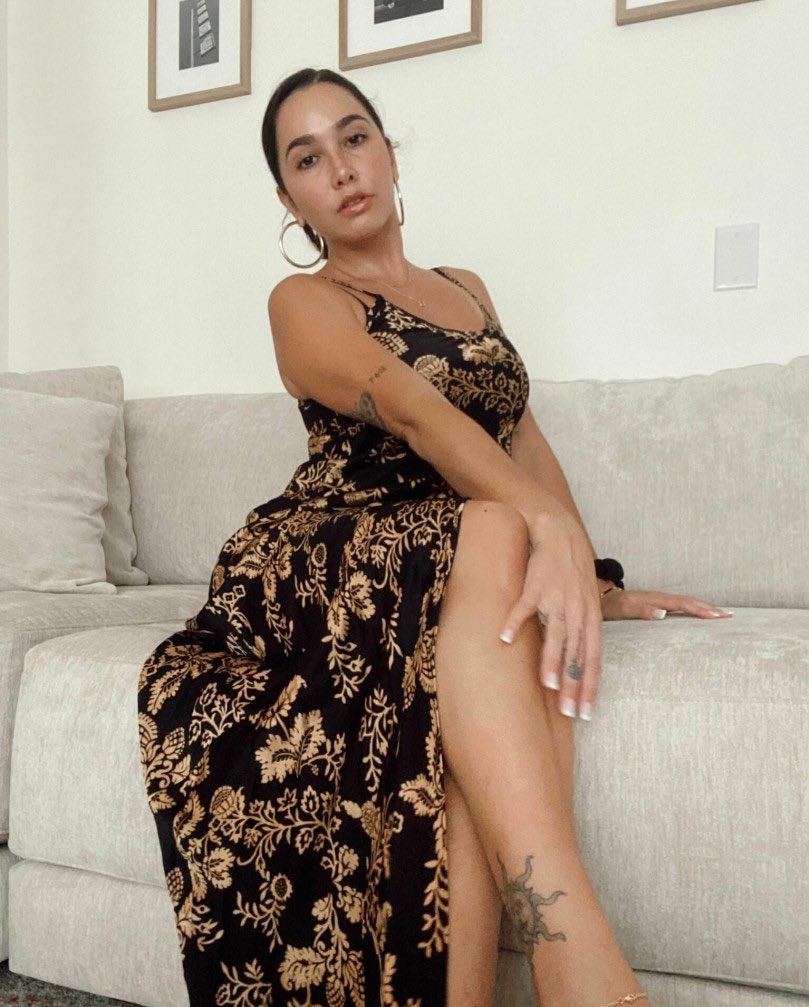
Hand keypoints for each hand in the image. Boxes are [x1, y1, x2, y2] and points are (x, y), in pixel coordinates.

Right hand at [498, 507, 601, 718]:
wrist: (560, 534)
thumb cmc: (572, 571)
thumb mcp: (586, 601)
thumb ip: (581, 630)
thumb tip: (577, 663)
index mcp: (591, 617)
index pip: (593, 659)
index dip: (590, 686)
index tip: (586, 712)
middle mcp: (577, 611)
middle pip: (577, 654)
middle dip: (574, 685)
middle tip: (570, 713)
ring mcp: (557, 599)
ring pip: (557, 635)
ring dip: (553, 661)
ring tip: (548, 686)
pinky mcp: (536, 586)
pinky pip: (524, 607)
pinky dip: (514, 622)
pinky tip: (505, 638)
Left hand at [600, 589, 732, 621]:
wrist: (601, 599)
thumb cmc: (610, 607)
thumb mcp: (622, 610)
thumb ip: (640, 611)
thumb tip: (663, 614)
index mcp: (655, 599)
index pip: (683, 604)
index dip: (700, 610)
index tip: (717, 616)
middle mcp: (660, 598)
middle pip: (689, 601)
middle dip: (710, 608)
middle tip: (730, 616)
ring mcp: (660, 600)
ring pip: (687, 603)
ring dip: (705, 608)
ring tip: (723, 615)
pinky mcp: (657, 605)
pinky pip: (680, 606)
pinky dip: (694, 609)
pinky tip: (702, 615)